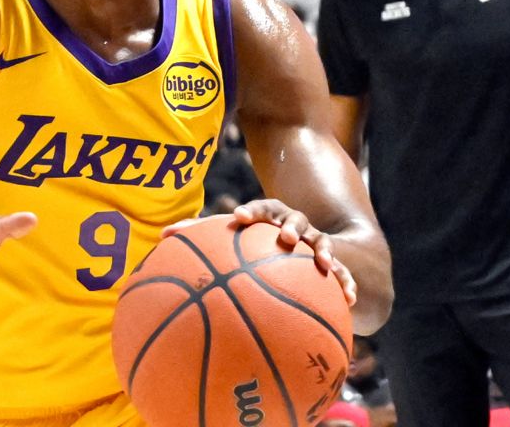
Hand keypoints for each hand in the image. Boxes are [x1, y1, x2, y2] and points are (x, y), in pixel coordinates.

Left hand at [162, 199, 356, 306]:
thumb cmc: (256, 244)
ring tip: (323, 262)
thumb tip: (160, 236)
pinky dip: (346, 284)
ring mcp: (315, 242)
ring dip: (322, 251)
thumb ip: (201, 237)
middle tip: (284, 237)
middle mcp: (294, 226)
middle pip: (294, 220)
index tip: (239, 218)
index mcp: (269, 218)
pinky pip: (342, 273)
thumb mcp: (234, 240)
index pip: (260, 209)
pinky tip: (349, 300)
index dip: (251, 212)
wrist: (304, 246)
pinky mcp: (333, 263)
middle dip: (290, 226)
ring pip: (322, 243)